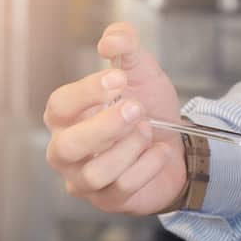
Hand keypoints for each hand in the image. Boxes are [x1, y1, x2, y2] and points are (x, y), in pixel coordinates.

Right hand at [43, 22, 186, 214]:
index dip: (87, 93)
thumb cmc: (149, 109)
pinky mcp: (109, 200)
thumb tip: (111, 41)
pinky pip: (123, 188)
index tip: (119, 79)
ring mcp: (85, 179)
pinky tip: (161, 151)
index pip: (60, 106)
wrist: (179, 145)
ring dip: (130, 148)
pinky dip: (148, 166)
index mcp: (67, 116)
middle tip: (138, 109)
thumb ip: (126, 47)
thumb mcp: (142, 71)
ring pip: (95, 172)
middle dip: (105, 127)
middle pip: (67, 146)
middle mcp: (67, 150)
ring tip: (150, 131)